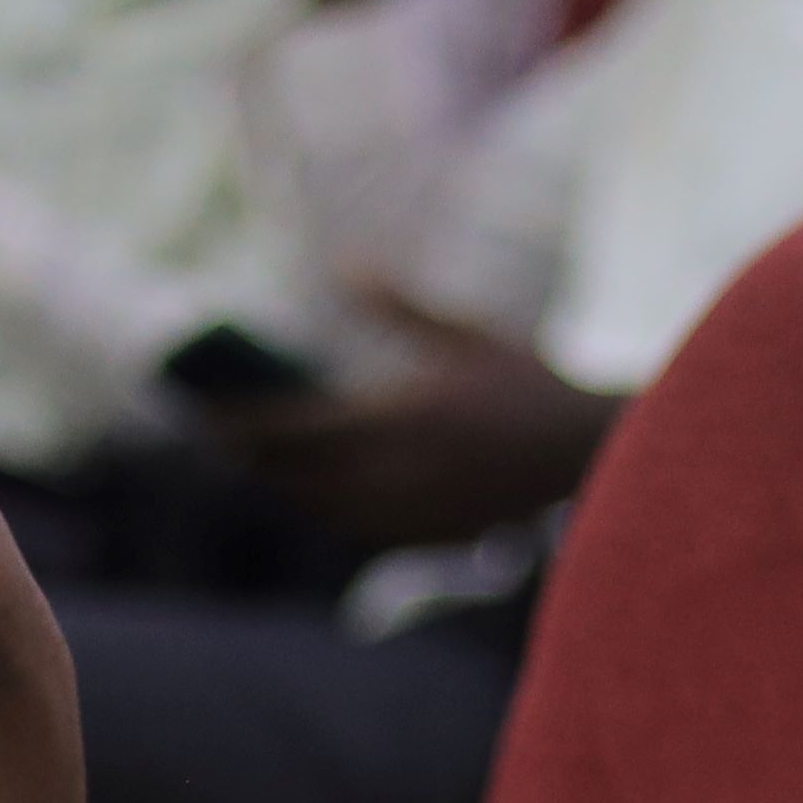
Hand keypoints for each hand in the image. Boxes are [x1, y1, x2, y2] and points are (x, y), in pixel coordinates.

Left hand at [202, 300, 613, 554]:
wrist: (589, 453)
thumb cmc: (528, 383)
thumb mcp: (466, 334)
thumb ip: (400, 308)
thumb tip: (345, 268)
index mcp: (402, 417)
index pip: (300, 429)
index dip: (249, 426)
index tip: (213, 416)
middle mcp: (402, 471)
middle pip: (303, 477)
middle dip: (260, 461)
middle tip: (227, 441)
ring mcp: (418, 509)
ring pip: (327, 511)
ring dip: (291, 491)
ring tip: (266, 468)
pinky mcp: (436, 534)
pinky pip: (364, 532)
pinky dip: (333, 514)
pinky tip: (323, 498)